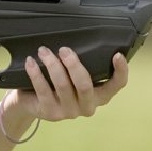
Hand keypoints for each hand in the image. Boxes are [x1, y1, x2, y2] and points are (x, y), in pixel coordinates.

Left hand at [6, 47, 128, 123]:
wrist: (32, 104)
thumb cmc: (57, 84)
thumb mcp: (74, 76)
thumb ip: (82, 65)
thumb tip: (84, 38)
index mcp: (99, 96)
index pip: (116, 86)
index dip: (120, 72)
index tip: (117, 55)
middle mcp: (87, 106)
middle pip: (85, 85)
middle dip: (74, 64)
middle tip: (64, 49)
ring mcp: (69, 112)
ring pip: (63, 85)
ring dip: (52, 64)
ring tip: (43, 51)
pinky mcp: (50, 112)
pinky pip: (43, 90)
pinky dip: (36, 73)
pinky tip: (31, 62)